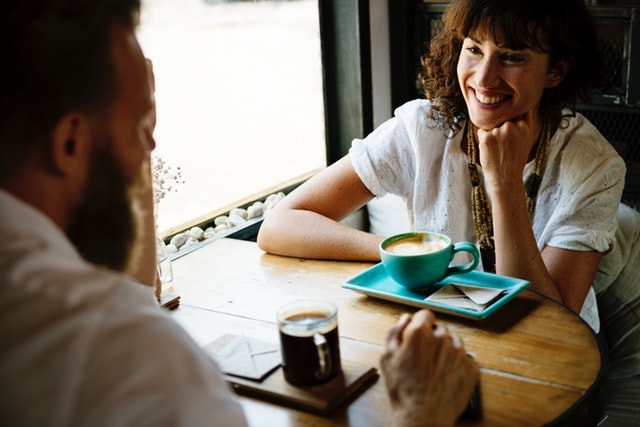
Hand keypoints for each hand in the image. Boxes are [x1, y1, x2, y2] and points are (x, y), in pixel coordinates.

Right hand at [381, 310, 478, 426]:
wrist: (423, 417)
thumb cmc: (403, 390)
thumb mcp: (387, 357)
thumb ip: (395, 332)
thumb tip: (405, 319)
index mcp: (420, 333)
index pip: (425, 314)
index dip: (419, 324)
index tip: (418, 333)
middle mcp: (442, 338)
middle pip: (439, 329)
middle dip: (432, 338)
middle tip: (423, 356)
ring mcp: (459, 353)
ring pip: (453, 342)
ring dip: (446, 350)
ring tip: (434, 368)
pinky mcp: (471, 367)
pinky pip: (465, 358)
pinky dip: (457, 364)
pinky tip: (445, 376)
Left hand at [477, 108, 540, 189]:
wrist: (506, 178)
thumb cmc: (516, 159)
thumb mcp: (528, 139)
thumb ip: (527, 122)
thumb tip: (526, 107)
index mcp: (524, 126)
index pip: (514, 114)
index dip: (510, 124)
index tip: (511, 137)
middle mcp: (512, 126)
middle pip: (501, 119)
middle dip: (500, 129)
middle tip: (505, 147)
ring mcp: (499, 131)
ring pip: (491, 126)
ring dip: (492, 135)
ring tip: (498, 150)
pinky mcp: (487, 137)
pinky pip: (482, 132)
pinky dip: (483, 140)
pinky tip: (491, 151)